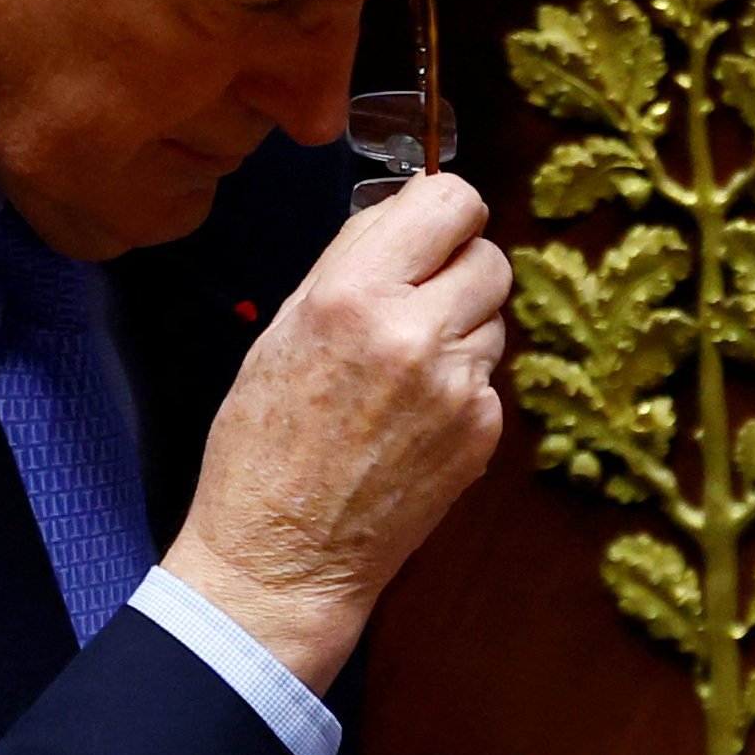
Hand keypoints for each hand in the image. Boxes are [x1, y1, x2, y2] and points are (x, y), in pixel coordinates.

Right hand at [161, 172, 509, 694]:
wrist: (281, 554)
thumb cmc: (260, 445)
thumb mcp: (279, 331)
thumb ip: (346, 266)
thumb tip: (399, 215)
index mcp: (352, 295)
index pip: (451, 200)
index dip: (444, 208)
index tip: (429, 226)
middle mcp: (414, 332)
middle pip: (490, 256)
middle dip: (457, 269)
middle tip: (416, 299)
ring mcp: (458, 386)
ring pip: (494, 316)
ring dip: (460, 327)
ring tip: (401, 369)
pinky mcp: (483, 431)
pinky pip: (487, 377)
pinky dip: (458, 385)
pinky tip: (409, 417)